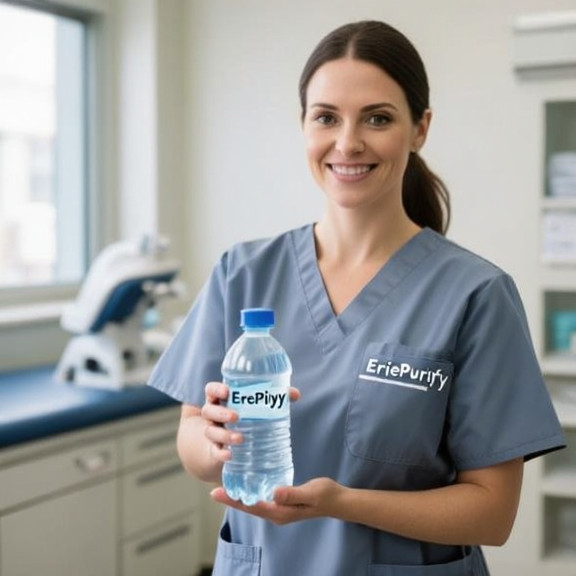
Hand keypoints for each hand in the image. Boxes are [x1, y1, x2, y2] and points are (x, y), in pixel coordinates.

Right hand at [201, 382, 300, 463]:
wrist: (229, 444)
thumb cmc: (245, 418)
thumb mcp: (255, 406)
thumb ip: (275, 397)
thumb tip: (295, 394)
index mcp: (221, 400)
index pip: (211, 390)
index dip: (216, 389)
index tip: (227, 391)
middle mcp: (213, 416)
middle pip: (209, 411)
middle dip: (221, 413)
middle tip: (236, 416)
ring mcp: (213, 433)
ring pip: (211, 432)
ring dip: (224, 435)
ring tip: (240, 439)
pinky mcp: (215, 450)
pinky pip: (214, 451)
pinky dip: (221, 453)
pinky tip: (230, 455)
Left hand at [210, 477, 341, 524]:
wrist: (338, 501)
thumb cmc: (326, 496)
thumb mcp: (311, 493)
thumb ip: (293, 494)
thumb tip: (274, 493)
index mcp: (281, 512)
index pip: (252, 507)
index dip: (234, 500)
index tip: (217, 493)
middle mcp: (277, 513)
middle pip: (249, 507)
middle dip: (231, 499)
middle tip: (213, 490)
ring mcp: (280, 509)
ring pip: (254, 503)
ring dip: (239, 496)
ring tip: (225, 487)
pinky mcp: (282, 502)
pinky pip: (262, 499)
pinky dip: (251, 493)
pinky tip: (246, 484)